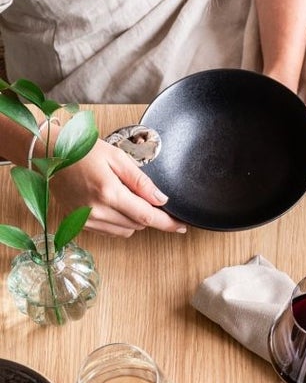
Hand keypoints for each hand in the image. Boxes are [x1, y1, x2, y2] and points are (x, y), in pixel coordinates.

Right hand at [51, 138, 186, 236]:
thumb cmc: (80, 151)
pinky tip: (110, 204)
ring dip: (133, 218)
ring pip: (126, 231)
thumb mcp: (115, 157)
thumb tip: (161, 199)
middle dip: (146, 213)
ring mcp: (88, 221)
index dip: (167, 223)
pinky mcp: (81, 225)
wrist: (48, 156)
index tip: (181, 226)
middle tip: (140, 194)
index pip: (147, 216)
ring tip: (120, 195)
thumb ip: (140, 181)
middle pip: (138, 224)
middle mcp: (98, 211)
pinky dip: (118, 222)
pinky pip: (111, 231)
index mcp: (109, 192)